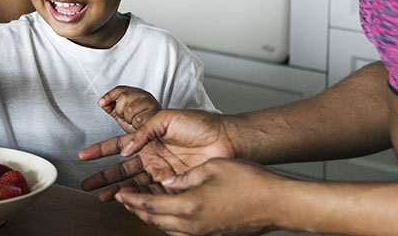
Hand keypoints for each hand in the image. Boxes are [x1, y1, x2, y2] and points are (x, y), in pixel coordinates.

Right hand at [79, 109, 231, 199]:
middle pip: (122, 169)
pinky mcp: (173, 185)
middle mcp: (152, 156)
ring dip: (117, 190)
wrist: (226, 139)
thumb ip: (143, 131)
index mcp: (148, 138)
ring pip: (133, 184)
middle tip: (87, 184)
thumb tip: (126, 149)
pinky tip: (127, 201)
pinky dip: (138, 198)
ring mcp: (162, 172)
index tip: (84, 155)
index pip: (119, 145)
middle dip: (103, 176)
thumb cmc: (200, 124)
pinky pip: (152, 194)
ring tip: (102, 197)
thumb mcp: (166, 118)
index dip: (101, 150)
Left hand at [98, 85, 161, 132]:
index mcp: (136, 94)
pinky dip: (136, 125)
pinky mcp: (156, 115)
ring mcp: (151, 104)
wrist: (158, 136)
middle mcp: (145, 96)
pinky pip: (138, 120)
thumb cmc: (142, 124)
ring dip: (129, 120)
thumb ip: (112, 107)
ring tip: (134, 123)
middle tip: (126, 118)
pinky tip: (139, 127)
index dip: (109, 96)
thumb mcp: (124, 115)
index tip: (101, 103)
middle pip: (123, 98)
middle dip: (120, 111)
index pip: (120, 90)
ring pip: (130, 109)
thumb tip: (101, 103)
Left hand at [115, 158, 286, 235]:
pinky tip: (169, 213)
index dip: (131, 199)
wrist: (279, 203)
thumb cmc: (250, 182)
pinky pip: (183, 232)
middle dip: (136, 210)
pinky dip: (169, 223)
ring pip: (167, 229)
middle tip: (124, 199)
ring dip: (152, 217)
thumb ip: (184, 177)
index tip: (119, 194)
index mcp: (189, 206)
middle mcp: (193, 225)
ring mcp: (204, 234)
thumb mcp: (210, 168)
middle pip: (154, 221)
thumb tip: (167, 181)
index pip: (148, 206)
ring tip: (142, 205)